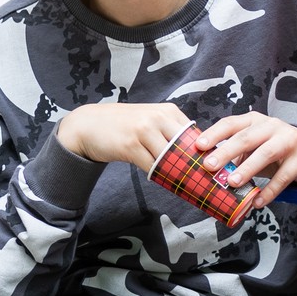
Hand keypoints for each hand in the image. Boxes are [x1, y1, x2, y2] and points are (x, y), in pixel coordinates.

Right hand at [56, 102, 194, 170]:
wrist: (89, 124)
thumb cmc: (124, 125)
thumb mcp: (150, 120)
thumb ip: (170, 131)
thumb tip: (195, 153)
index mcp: (168, 111)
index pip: (194, 134)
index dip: (202, 154)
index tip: (207, 169)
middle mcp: (158, 118)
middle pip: (185, 147)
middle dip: (192, 166)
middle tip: (199, 182)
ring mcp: (144, 130)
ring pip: (169, 159)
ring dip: (175, 173)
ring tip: (180, 184)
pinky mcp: (131, 145)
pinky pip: (152, 166)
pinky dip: (157, 175)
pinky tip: (158, 179)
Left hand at [194, 113, 296, 204]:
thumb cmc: (272, 147)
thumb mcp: (253, 144)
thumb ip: (234, 154)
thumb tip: (206, 172)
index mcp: (254, 121)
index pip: (231, 124)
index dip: (214, 134)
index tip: (199, 146)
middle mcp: (271, 127)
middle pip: (246, 138)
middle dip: (226, 151)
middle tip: (210, 166)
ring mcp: (288, 140)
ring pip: (266, 153)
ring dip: (248, 169)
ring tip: (232, 183)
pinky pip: (283, 177)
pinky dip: (269, 191)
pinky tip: (257, 202)